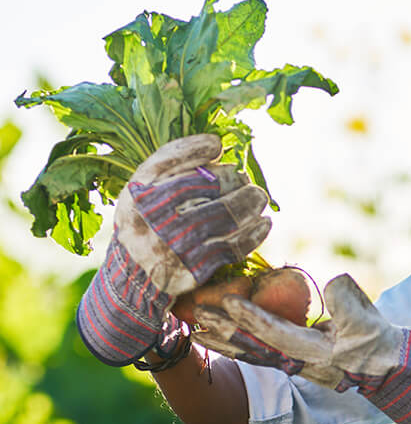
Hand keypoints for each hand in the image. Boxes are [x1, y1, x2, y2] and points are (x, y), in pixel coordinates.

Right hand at [76, 135, 270, 365]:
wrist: (133, 279)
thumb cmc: (145, 223)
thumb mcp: (142, 191)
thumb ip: (171, 163)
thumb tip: (216, 143)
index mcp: (138, 195)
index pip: (174, 163)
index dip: (202, 154)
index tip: (221, 150)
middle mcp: (153, 219)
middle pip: (205, 187)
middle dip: (234, 179)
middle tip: (246, 179)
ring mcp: (174, 246)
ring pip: (224, 215)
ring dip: (249, 203)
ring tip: (259, 197)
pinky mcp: (194, 269)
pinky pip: (232, 247)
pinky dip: (253, 233)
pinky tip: (264, 223)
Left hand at [194, 273, 410, 423]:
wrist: (386, 369)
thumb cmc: (378, 344)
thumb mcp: (370, 322)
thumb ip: (351, 303)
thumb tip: (333, 282)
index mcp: (313, 354)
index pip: (276, 334)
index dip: (251, 317)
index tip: (226, 300)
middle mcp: (294, 362)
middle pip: (249, 346)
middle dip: (220, 329)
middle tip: (189, 312)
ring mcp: (289, 363)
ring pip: (246, 350)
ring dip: (217, 337)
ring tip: (190, 323)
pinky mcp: (288, 359)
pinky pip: (252, 349)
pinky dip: (230, 340)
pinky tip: (211, 330)